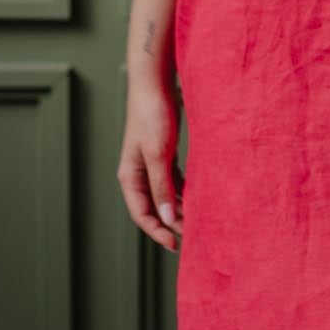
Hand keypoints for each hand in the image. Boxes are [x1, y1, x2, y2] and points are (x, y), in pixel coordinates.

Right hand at [117, 82, 184, 252]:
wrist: (154, 84)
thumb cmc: (152, 115)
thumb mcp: (158, 154)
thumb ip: (162, 187)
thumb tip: (167, 218)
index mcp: (129, 176)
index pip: (142, 214)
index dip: (158, 232)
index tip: (176, 245)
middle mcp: (138, 174)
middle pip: (154, 209)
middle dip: (171, 224)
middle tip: (194, 236)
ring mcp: (151, 165)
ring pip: (165, 196)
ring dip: (180, 209)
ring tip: (199, 220)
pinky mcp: (164, 156)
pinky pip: (174, 182)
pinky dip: (184, 192)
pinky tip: (198, 198)